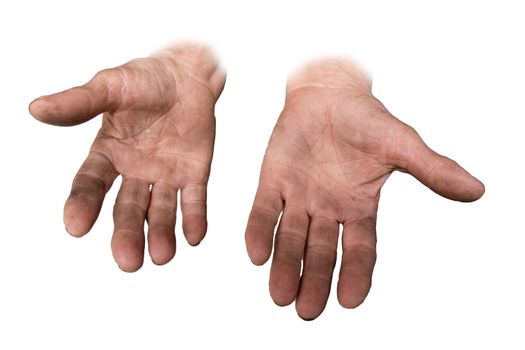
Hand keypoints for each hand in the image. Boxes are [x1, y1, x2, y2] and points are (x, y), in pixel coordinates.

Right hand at [30, 44, 225, 271]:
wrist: (186, 75)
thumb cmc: (145, 78)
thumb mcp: (109, 87)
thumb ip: (79, 102)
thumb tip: (36, 109)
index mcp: (108, 154)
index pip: (91, 184)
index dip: (83, 204)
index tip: (75, 227)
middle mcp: (134, 172)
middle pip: (128, 208)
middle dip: (127, 233)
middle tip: (128, 262)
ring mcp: (165, 175)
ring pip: (161, 210)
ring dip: (162, 233)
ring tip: (163, 256)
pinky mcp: (194, 174)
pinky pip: (194, 199)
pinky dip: (194, 218)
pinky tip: (194, 237)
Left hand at [245, 59, 483, 319]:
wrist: (327, 91)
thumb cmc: (365, 117)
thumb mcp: (401, 144)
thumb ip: (432, 169)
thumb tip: (475, 190)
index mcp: (358, 207)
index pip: (358, 250)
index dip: (354, 275)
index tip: (348, 301)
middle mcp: (327, 209)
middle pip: (320, 253)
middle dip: (314, 281)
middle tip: (307, 311)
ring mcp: (298, 197)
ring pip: (290, 239)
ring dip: (285, 266)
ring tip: (280, 295)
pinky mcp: (273, 181)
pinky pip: (263, 211)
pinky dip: (259, 231)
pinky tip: (257, 255)